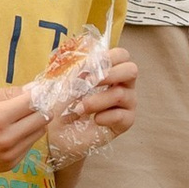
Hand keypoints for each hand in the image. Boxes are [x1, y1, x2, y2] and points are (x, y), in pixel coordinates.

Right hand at [0, 83, 54, 172]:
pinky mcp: (9, 165)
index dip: (39, 94)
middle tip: (29, 103)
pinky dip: (25, 137)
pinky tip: (9, 132)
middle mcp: (7, 139)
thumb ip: (7, 93)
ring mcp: (9, 155)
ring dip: (34, 123)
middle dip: (40, 108)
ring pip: (38, 134)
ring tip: (16, 118)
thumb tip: (33, 90)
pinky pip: (28, 146)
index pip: (34, 103)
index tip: (39, 90)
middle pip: (42, 119)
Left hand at [46, 47, 137, 173]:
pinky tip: (94, 120)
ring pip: (120, 94)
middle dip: (109, 74)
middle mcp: (123, 85)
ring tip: (79, 109)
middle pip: (131, 70)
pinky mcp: (126, 122)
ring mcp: (127, 103)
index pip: (121, 55)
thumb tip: (85, 66)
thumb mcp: (66, 83)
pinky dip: (104, 117)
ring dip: (96, 100)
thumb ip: (77, 71)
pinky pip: (121, 116)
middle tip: (89, 82)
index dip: (109, 56)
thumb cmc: (63, 103)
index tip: (90, 65)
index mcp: (111, 70)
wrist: (57, 132)